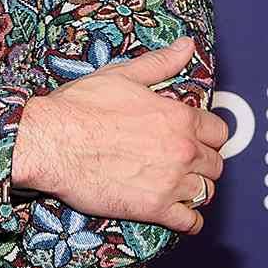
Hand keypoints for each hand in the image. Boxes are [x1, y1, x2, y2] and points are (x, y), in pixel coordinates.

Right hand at [14, 37, 227, 233]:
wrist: (48, 141)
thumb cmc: (78, 107)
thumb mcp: (120, 76)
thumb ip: (159, 63)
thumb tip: (186, 46)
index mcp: (178, 117)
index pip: (218, 131)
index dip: (206, 134)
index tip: (193, 138)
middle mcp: (182, 150)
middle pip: (216, 164)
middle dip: (202, 163)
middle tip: (181, 162)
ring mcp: (171, 181)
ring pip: (206, 192)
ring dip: (195, 190)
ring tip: (177, 186)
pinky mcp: (154, 208)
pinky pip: (190, 222)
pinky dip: (188, 219)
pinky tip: (176, 212)